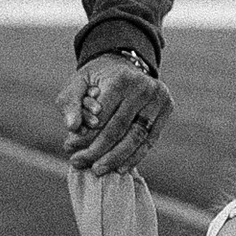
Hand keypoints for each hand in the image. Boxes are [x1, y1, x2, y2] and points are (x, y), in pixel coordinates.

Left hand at [60, 53, 171, 174]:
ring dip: (116, 158)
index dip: (85, 136)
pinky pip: (149, 140)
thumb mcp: (78, 83)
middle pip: (119, 129)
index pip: (102, 116)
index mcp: (121, 79)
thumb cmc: (97, 78)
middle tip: (78, 162)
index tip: (69, 148)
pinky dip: (134, 157)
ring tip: (97, 169)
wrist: (124, 65)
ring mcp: (159, 99)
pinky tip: (119, 168)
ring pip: (136, 138)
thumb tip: (72, 128)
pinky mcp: (166, 109)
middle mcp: (144, 88)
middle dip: (97, 150)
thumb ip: (69, 103)